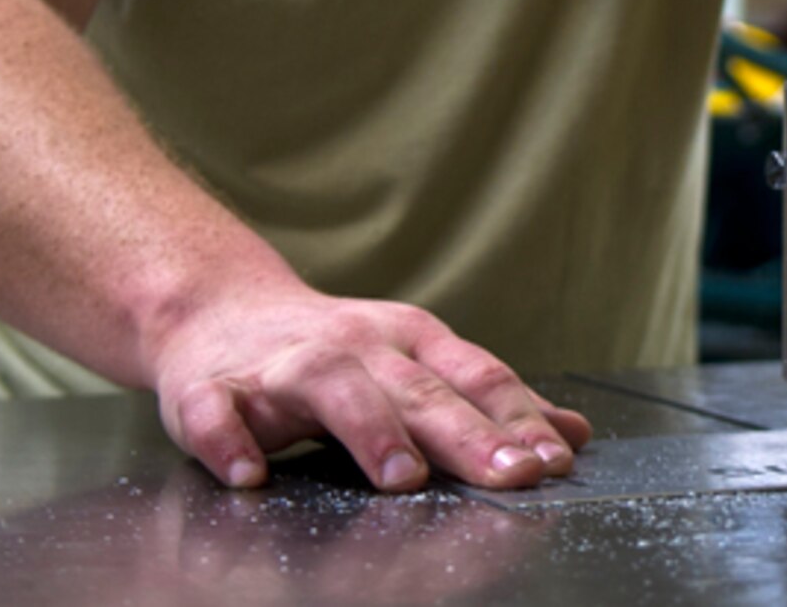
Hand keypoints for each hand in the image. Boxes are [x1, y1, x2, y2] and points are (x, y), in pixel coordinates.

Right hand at [146, 283, 591, 492]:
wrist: (218, 308)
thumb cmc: (337, 351)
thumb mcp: (419, 364)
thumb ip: (489, 403)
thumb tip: (574, 434)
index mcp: (411, 342)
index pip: (476, 376)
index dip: (517, 418)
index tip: (554, 461)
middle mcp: (356, 347)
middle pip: (418, 389)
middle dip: (468, 433)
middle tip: (510, 475)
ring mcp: (284, 364)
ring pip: (331, 389)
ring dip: (370, 432)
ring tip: (403, 478)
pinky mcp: (213, 387)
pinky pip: (218, 413)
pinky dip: (231, 440)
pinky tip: (249, 475)